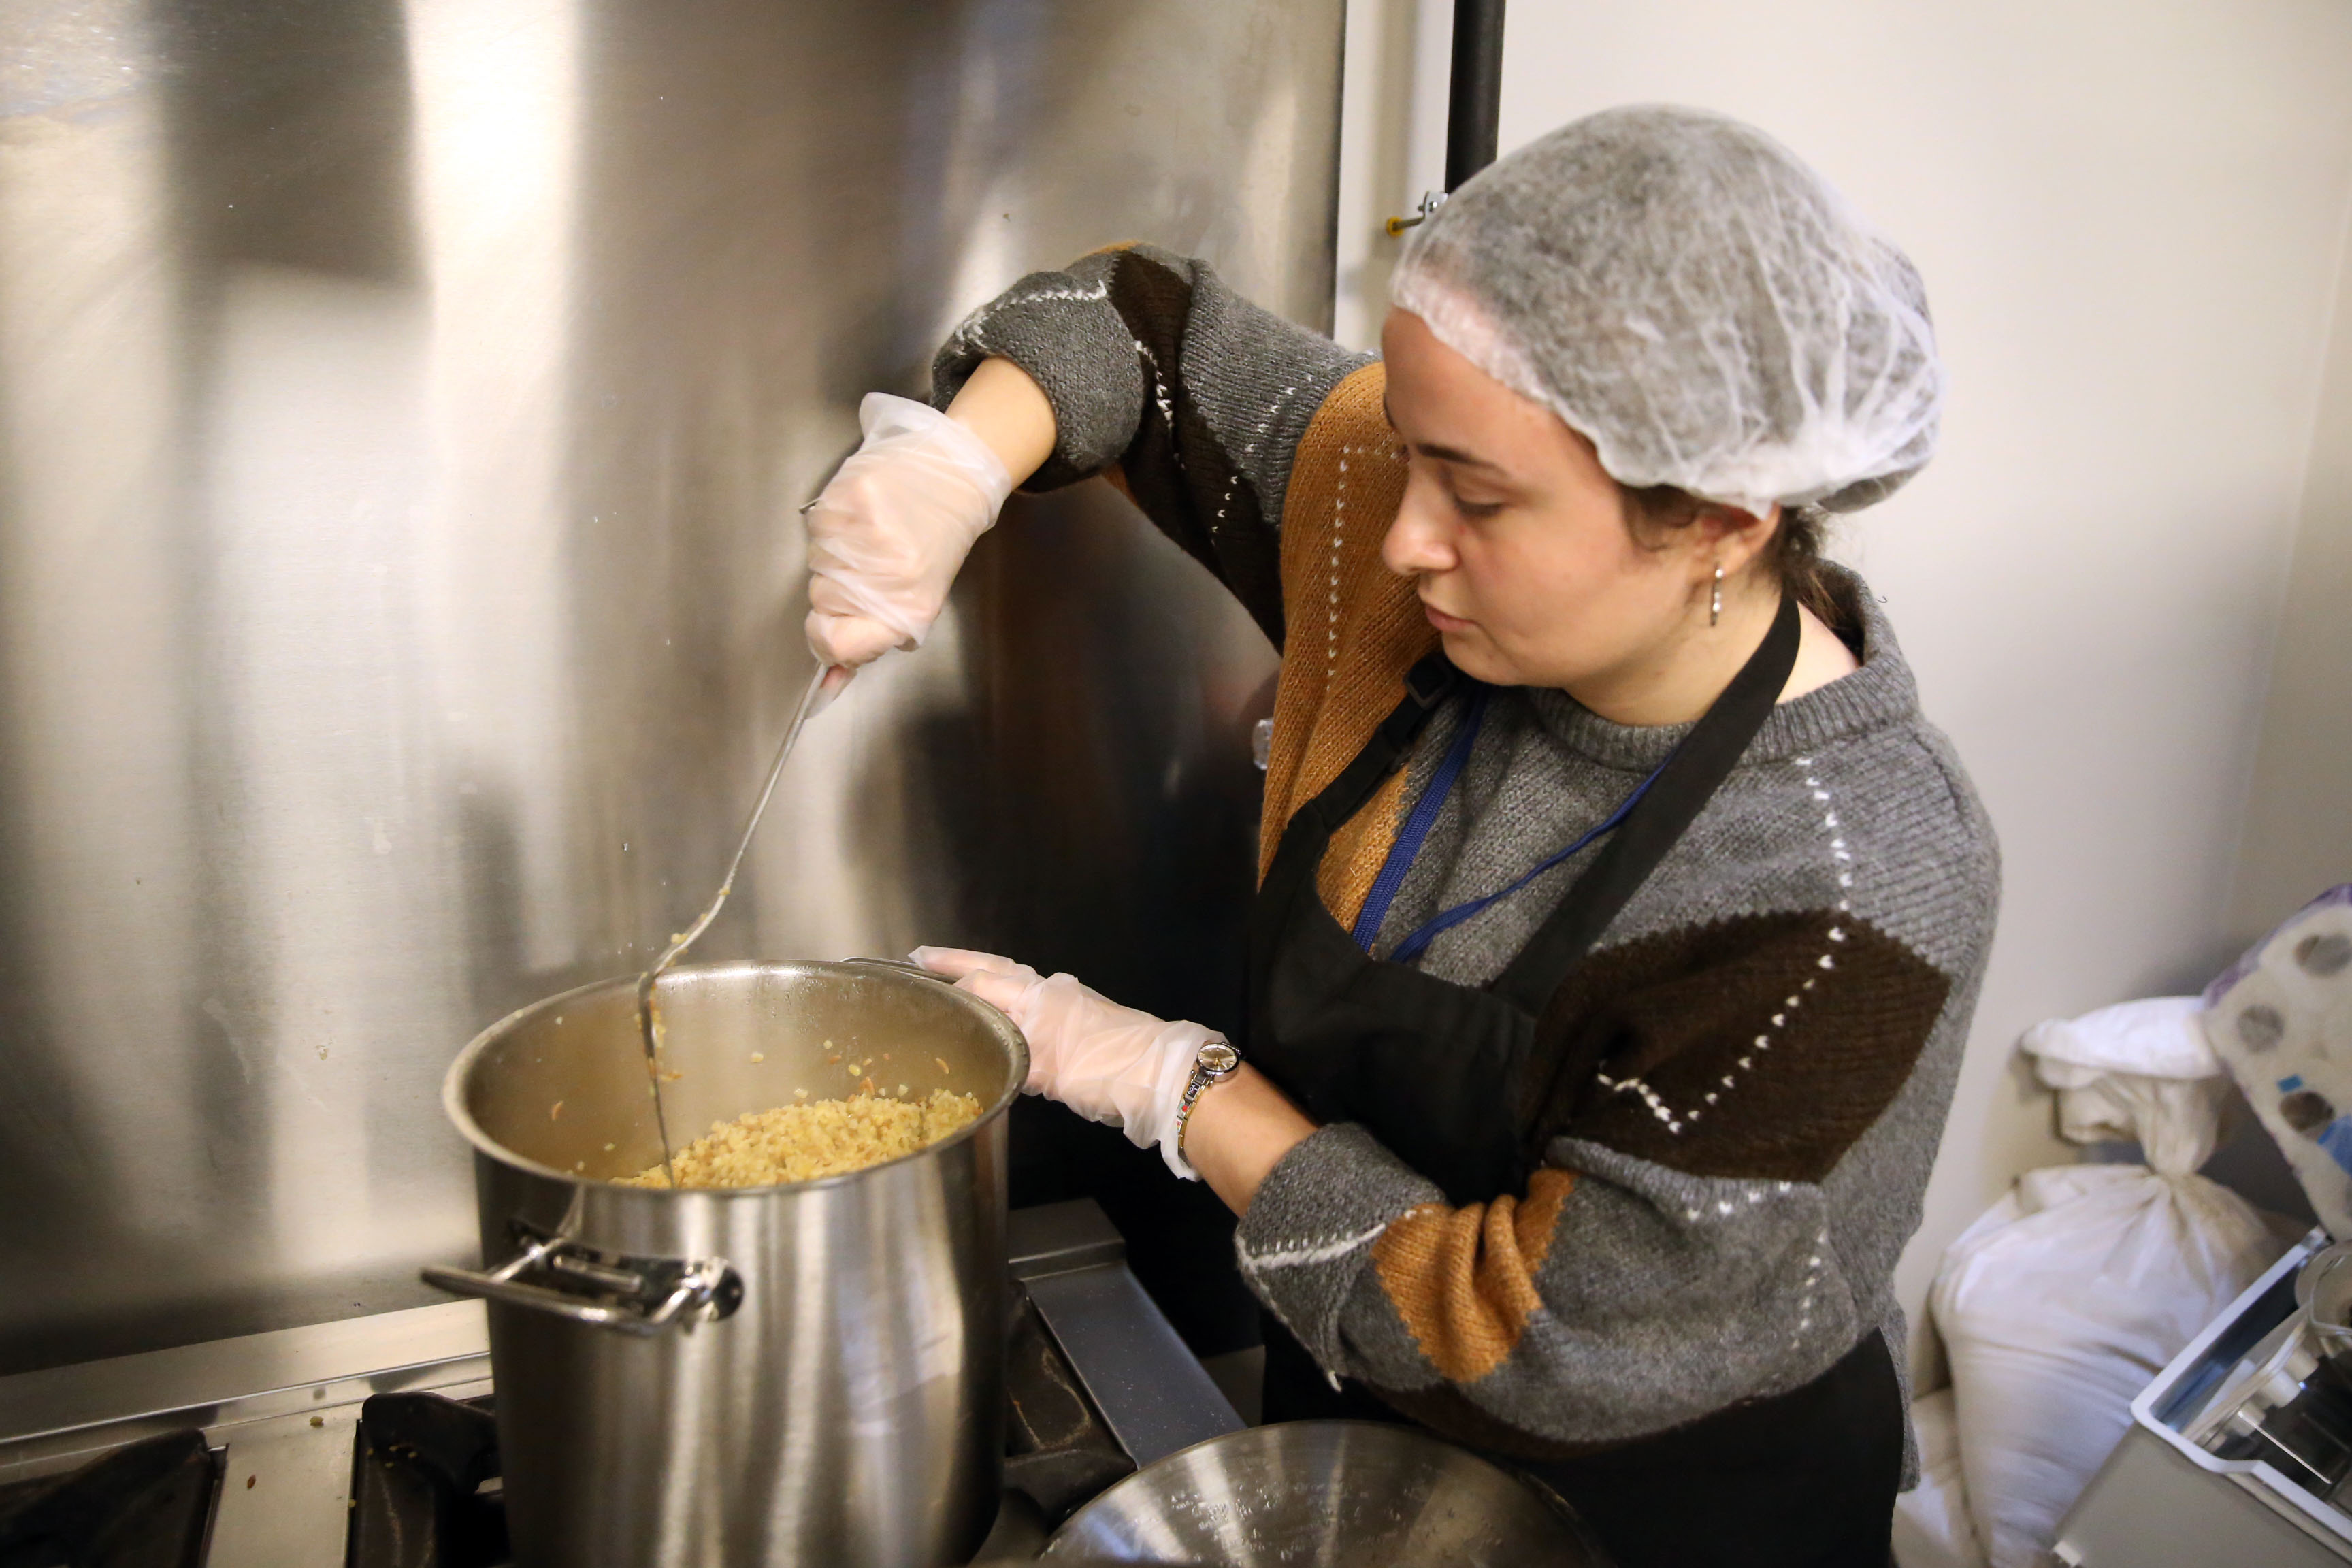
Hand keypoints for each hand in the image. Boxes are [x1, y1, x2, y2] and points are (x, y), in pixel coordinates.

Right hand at [803, 394, 1012, 669]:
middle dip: (837, 593)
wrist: (952, 475)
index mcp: (909, 607)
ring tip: (872, 537)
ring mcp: (864, 535)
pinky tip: (863, 516)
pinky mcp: (848, 500)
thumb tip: (832, 677)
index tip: (832, 633)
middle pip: (821, 603)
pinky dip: (833, 526)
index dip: (828, 643)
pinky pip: (816, 529)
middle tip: (869, 570)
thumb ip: (874, 636)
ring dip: (836, 556)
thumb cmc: (937, 541)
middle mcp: (886, 574)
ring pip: (816, 564)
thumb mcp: (919, 598)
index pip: (837, 643)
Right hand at [912, 947, 1209, 1177]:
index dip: (947, 979)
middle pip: (995, 968)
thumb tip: (987, 1064)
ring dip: (984, 980)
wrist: (1161, 1073)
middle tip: (925, 959)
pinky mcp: (1081, 1019)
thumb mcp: (1047, 1072)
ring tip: (955, 985)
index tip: (916, 973)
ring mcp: (1067, 1002)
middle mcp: (1049, 991)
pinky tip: (1000, 1021)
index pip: (980, 980)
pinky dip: (1007, 1003)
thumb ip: (1011, 1062)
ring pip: (1015, 983)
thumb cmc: (1103, 1068)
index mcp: (1036, 996)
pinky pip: (1031, 1003)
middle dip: (958, 963)